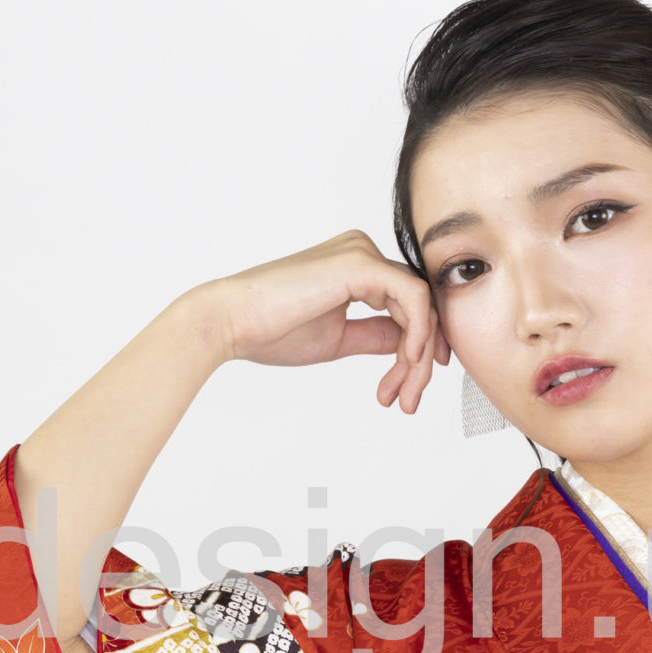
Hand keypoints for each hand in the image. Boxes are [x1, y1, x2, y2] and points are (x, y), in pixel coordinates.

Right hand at [192, 230, 448, 413]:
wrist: (231, 322)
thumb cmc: (271, 330)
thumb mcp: (338, 338)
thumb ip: (376, 336)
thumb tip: (409, 346)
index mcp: (355, 266)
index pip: (404, 305)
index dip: (416, 349)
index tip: (410, 388)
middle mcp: (362, 252)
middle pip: (416, 305)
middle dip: (419, 358)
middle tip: (409, 400)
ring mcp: (362, 253)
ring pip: (420, 304)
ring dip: (418, 355)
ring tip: (404, 393)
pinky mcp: (361, 262)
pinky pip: (412, 296)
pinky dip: (417, 333)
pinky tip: (406, 362)